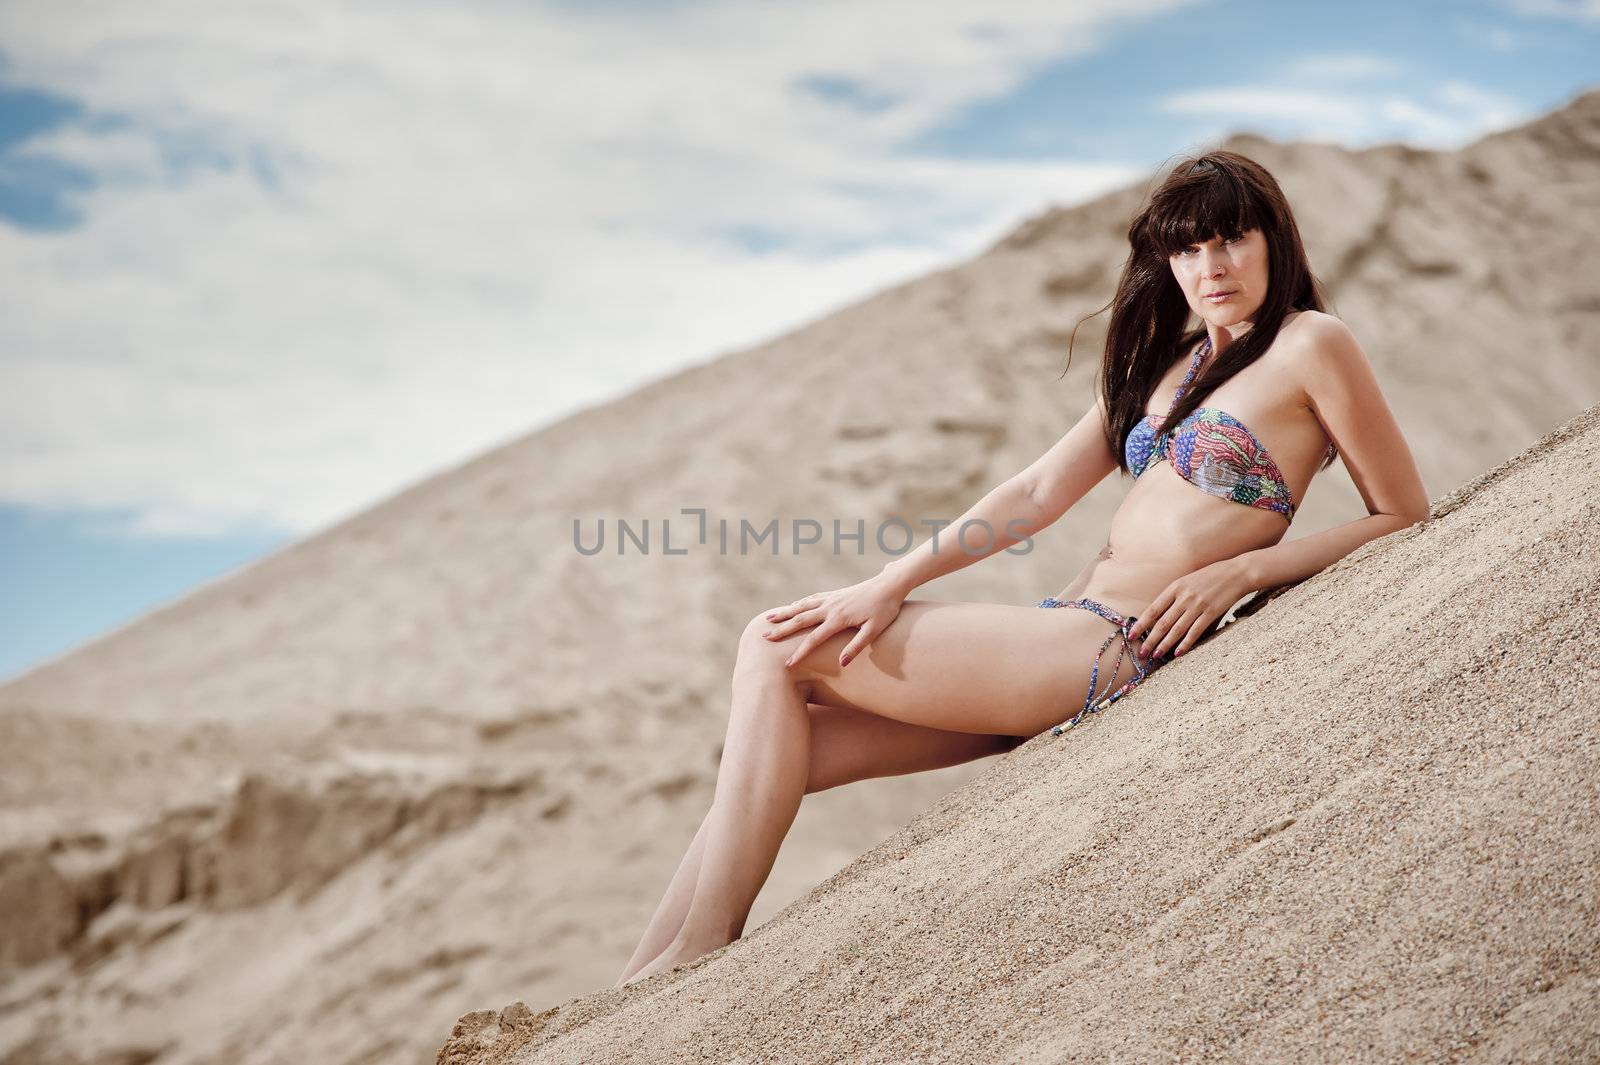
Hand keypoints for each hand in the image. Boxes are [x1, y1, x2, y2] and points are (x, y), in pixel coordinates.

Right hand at [760, 572, 907, 668]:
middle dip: (782, 630)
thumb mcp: (875, 630)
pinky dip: (798, 604)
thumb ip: (857, 646)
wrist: (890, 584)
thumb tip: (842, 662)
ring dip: (784, 613)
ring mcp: (831, 599)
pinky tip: (792, 606)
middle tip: (764, 638)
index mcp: (839, 618)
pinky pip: (811, 599)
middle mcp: (830, 607)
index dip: (801, 652)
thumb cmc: (885, 609)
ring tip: (768, 619)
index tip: (788, 664)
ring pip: (802, 606)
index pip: (814, 639)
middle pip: (800, 620)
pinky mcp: (834, 594)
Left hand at [1127, 557, 1252, 660]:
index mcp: (1175, 587)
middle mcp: (1184, 597)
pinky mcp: (1211, 613)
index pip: (1153, 609)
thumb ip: (1174, 596)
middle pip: (1162, 622)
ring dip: (1164, 644)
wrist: (1237, 573)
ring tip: (1155, 655)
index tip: (1131, 635)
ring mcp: (1198, 605)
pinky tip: (1177, 653)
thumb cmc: (1211, 577)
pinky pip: (1195, 631)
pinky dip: (1185, 643)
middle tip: (1140, 653)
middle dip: (1149, 640)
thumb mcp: (1188, 580)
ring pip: (1176, 629)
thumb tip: (1159, 614)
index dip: (1141, 624)